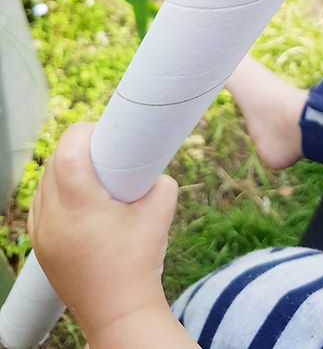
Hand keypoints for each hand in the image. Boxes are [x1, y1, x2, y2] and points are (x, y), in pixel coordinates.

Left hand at [27, 122, 182, 345]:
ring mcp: (42, 233)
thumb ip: (159, 180)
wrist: (119, 311)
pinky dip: (56, 191)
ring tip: (91, 171)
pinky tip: (76, 195)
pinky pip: (40, 204)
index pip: (69, 150)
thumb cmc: (140, 261)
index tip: (103, 131)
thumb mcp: (161, 210)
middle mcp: (53, 217)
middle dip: (76, 146)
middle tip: (104, 149)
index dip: (84, 131)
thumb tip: (152, 168)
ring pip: (43, 182)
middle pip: (54, 162)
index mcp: (79, 205)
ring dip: (64, 167)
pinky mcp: (41, 246)